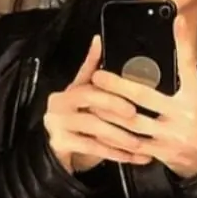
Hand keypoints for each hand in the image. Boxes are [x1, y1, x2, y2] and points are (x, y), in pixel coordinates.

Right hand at [42, 35, 151, 174]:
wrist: (58, 153)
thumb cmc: (79, 123)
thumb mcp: (85, 97)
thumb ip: (91, 71)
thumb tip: (98, 40)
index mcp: (68, 90)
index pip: (90, 81)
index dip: (110, 85)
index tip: (131, 90)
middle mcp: (58, 103)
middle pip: (88, 97)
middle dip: (114, 104)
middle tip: (134, 113)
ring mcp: (56, 124)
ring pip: (93, 125)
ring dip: (119, 134)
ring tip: (140, 142)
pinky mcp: (60, 143)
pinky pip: (91, 147)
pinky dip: (114, 153)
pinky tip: (131, 157)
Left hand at [90, 16, 196, 178]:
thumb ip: (185, 62)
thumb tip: (178, 25)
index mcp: (191, 97)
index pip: (185, 66)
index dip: (178, 46)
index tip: (168, 27)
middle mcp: (180, 115)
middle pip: (144, 96)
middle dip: (118, 86)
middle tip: (97, 76)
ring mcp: (169, 137)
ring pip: (133, 123)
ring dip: (110, 113)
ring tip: (93, 101)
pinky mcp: (161, 154)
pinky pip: (133, 146)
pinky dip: (117, 139)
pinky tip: (102, 131)